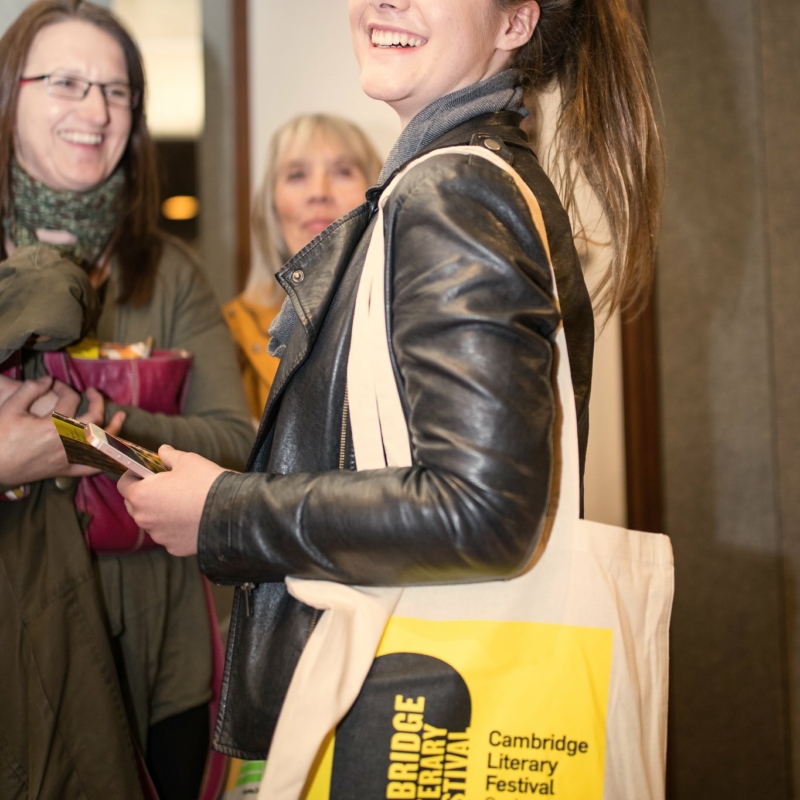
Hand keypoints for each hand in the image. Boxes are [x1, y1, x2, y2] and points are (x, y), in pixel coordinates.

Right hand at [0, 378, 125, 485]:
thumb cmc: (0, 437)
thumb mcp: (10, 408)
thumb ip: (30, 390)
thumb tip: (48, 379)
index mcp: (54, 425)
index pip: (70, 399)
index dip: (64, 387)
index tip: (55, 384)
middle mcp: (67, 442)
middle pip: (95, 419)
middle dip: (97, 401)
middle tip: (93, 391)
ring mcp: (70, 458)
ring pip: (102, 444)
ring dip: (114, 429)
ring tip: (120, 415)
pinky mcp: (67, 471)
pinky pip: (93, 467)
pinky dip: (106, 459)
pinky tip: (114, 450)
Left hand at [117, 446, 226, 556]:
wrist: (231, 512)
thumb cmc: (205, 483)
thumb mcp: (187, 460)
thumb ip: (169, 455)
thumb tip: (162, 451)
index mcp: (141, 495)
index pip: (123, 485)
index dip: (133, 476)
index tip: (144, 472)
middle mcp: (144, 519)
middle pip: (135, 505)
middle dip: (145, 495)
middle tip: (165, 486)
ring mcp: (159, 536)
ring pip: (153, 521)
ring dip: (160, 512)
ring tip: (182, 502)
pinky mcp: (174, 547)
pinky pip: (169, 535)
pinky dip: (175, 528)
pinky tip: (191, 518)